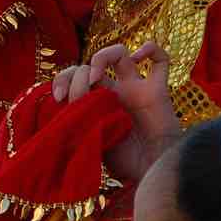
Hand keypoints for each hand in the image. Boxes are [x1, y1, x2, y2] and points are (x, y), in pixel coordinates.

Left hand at [52, 42, 180, 183]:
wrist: (153, 171)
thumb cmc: (124, 164)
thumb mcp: (90, 143)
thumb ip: (77, 126)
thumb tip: (60, 112)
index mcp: (96, 104)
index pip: (74, 78)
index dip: (63, 81)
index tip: (59, 98)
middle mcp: (114, 93)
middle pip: (91, 63)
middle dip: (77, 73)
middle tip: (75, 92)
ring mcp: (135, 89)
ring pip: (120, 53)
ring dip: (103, 56)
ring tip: (95, 75)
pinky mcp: (158, 90)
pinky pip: (161, 59)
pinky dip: (151, 49)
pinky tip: (139, 57)